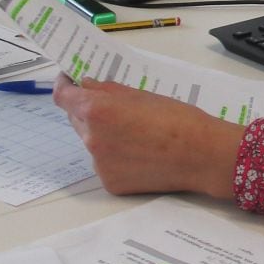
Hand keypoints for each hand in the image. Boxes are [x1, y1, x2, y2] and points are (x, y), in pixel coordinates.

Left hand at [53, 74, 244, 197]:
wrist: (200, 154)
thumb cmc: (176, 117)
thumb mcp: (142, 94)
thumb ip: (108, 90)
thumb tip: (86, 85)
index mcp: (97, 111)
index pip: (63, 97)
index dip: (64, 86)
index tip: (70, 80)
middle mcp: (91, 139)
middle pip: (77, 119)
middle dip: (88, 109)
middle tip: (113, 106)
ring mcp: (99, 164)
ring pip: (92, 142)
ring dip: (103, 133)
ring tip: (135, 132)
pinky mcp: (110, 183)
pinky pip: (105, 163)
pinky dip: (115, 156)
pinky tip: (140, 152)